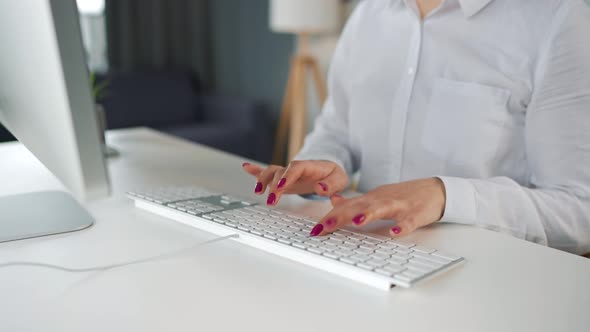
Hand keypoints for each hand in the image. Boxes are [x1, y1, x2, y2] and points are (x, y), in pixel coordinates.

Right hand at [241, 160, 348, 205]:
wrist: (330, 170)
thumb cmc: (334, 175)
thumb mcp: (340, 179)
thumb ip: (331, 184)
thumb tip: (320, 188)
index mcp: (309, 166)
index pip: (296, 168)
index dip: (287, 177)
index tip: (281, 187)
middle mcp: (295, 168)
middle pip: (280, 172)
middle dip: (273, 185)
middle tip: (270, 200)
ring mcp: (287, 172)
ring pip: (271, 171)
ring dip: (262, 179)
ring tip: (257, 191)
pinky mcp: (282, 178)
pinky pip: (268, 172)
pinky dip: (256, 170)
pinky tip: (246, 167)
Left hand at [309, 178, 445, 237]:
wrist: (435, 189)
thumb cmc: (403, 196)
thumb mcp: (376, 197)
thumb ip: (355, 201)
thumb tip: (333, 200)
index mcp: (371, 198)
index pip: (346, 207)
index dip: (330, 217)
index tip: (314, 230)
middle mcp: (382, 200)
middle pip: (359, 207)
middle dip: (340, 217)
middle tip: (324, 227)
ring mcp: (400, 206)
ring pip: (382, 208)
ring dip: (368, 214)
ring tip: (355, 222)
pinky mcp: (416, 213)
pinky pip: (409, 221)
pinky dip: (403, 226)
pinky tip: (395, 232)